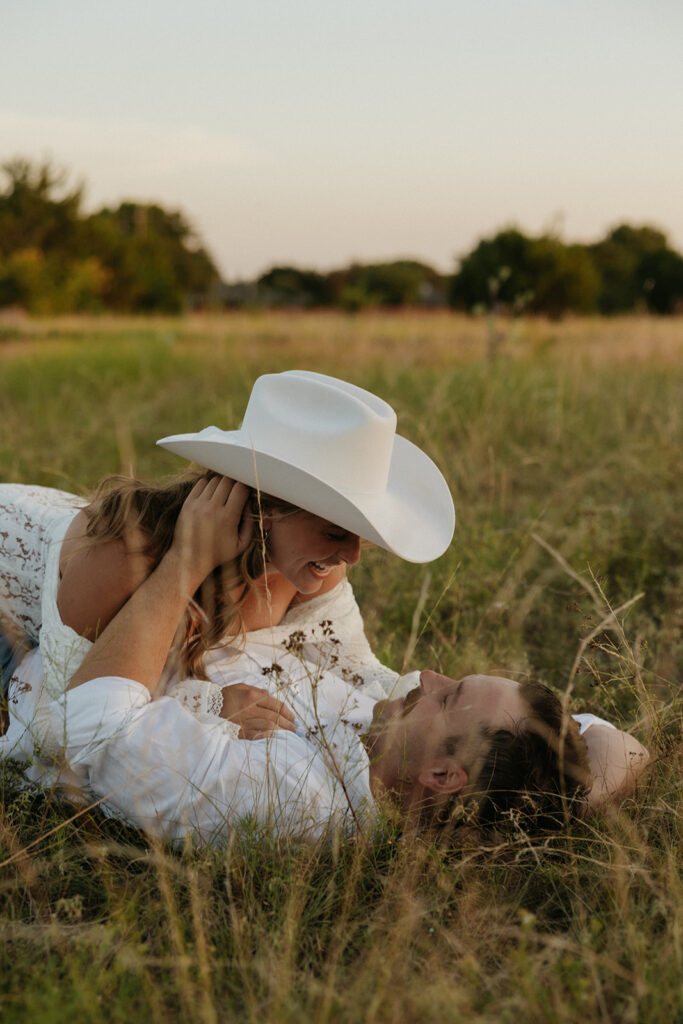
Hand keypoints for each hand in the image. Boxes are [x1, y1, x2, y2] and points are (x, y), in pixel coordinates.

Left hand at [171, 476, 252, 590]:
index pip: (240, 489)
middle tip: (235, 493)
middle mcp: (212, 509)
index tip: (246, 493)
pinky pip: (202, 483)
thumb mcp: (242, 544)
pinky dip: (209, 485)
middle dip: (235, 484)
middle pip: (228, 481)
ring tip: (223, 495)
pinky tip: (212, 494)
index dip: (246, 488)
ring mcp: (198, 505)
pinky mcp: (188, 503)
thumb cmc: (219, 553)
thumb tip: (250, 502)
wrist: (190, 559)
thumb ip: (250, 522)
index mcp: (228, 518)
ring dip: (222, 484)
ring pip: (215, 480)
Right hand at [219, 682, 295, 739]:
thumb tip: (272, 698)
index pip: (276, 705)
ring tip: (289, 734)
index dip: (288, 713)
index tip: (295, 718)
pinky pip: (257, 735)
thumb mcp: (243, 687)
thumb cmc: (227, 694)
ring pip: (268, 728)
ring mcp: (244, 722)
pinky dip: (267, 736)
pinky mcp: (238, 731)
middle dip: (288, 724)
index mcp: (252, 696)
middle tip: (297, 729)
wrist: (207, 705)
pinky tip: (274, 737)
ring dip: (281, 731)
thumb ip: (259, 692)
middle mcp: (249, 709)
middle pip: (275, 718)